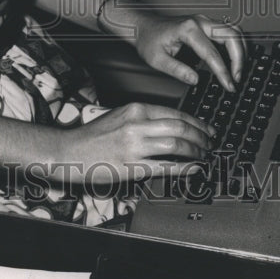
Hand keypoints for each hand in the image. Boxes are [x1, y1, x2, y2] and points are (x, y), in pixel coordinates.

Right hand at [58, 102, 213, 187]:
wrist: (69, 151)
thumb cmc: (93, 135)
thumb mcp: (119, 115)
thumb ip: (143, 117)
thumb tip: (171, 124)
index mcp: (135, 109)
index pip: (175, 113)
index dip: (196, 122)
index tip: (206, 128)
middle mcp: (137, 124)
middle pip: (180, 128)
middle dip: (201, 136)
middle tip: (210, 142)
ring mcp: (135, 146)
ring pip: (176, 145)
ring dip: (196, 151)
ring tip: (203, 155)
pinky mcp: (132, 166)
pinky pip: (165, 167)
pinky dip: (185, 168)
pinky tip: (194, 168)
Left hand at [134, 13, 244, 92]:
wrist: (144, 26)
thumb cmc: (149, 40)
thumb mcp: (156, 59)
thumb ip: (177, 70)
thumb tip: (196, 80)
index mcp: (187, 29)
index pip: (212, 53)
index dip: (223, 72)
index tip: (229, 85)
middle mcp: (199, 21)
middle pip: (231, 35)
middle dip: (239, 58)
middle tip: (237, 79)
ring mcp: (204, 21)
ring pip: (234, 31)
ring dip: (241, 50)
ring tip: (238, 71)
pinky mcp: (207, 25)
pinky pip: (228, 32)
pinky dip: (236, 45)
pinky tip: (234, 61)